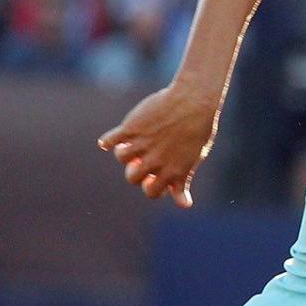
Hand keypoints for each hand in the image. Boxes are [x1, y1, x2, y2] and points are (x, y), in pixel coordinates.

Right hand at [96, 80, 218, 207]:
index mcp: (172, 171)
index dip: (151, 187)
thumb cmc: (197, 130)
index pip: (151, 192)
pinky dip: (107, 141)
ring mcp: (142, 144)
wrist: (194, 100)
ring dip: (124, 153)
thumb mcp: (193, 159)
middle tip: (142, 160)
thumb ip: (182, 181)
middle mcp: (155, 160)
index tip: (154, 177)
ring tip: (130, 145)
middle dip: (136, 172)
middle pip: (132, 177)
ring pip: (121, 157)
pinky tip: (109, 141)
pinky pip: (111, 139)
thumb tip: (184, 205)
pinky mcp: (132, 127)